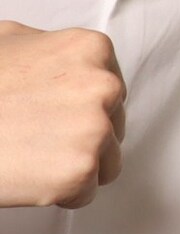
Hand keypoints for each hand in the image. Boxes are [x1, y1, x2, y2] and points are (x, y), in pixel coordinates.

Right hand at [0, 24, 124, 207]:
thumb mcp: (9, 40)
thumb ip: (49, 45)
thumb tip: (61, 55)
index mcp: (91, 50)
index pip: (111, 91)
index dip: (78, 109)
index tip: (54, 113)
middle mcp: (103, 86)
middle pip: (114, 126)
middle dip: (79, 136)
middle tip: (35, 135)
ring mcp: (94, 128)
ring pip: (107, 162)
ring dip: (73, 164)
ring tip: (30, 153)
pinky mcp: (80, 169)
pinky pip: (85, 193)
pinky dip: (59, 193)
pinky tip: (27, 173)